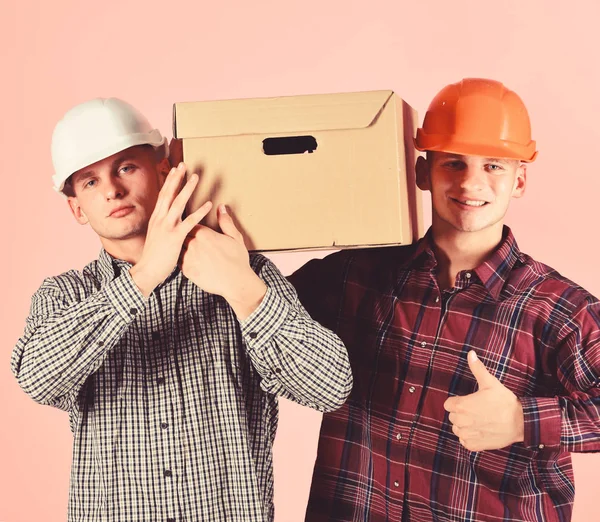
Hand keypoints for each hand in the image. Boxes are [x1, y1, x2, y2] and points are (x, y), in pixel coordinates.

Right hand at [130, 163, 211, 295]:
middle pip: (169, 193)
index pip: (163, 195)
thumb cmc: (154, 257)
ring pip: (178, 203)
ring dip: (187, 189)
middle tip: (184, 165)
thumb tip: (168, 221)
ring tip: (196, 177)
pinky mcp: (175, 237)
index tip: (175, 170)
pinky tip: (209, 204)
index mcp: (156, 219)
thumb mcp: (156, 237)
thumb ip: (163, 227)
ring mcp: (167, 227)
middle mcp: (160, 219)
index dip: (169, 181)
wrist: (147, 271)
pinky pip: (189, 222)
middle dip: (176, 178)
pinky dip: (199, 212)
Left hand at [180, 205, 266, 319]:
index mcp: (204, 234)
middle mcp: (193, 244)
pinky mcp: (187, 271)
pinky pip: (179, 262)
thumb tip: (221, 208)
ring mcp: (188, 258)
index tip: (192, 226)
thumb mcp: (235, 237)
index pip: (190, 223)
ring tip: (187, 249)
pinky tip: (189, 260)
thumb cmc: (238, 260)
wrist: (236, 282)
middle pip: (181, 234)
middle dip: (183, 235)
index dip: (191, 224)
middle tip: (186, 237)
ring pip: (178, 248)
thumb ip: (225, 221)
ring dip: (181, 247)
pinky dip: (181, 260)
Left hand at [443, 350, 524, 451]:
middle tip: (477, 411)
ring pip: (457, 430)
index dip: (458, 402)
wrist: (520, 423)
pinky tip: (481, 432)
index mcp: (461, 405)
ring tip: (480, 422)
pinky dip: (470, 438)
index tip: (470, 402)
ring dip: (465, 427)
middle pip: (452, 417)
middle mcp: (461, 421)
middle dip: (461, 414)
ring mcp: (467, 435)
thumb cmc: (504, 402)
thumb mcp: (490, 383)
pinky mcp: (474, 446)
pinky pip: (464, 442)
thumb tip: (470, 353)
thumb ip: (477, 368)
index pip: (448, 404)